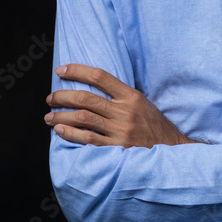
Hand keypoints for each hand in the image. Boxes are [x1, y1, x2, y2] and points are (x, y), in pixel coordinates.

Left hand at [45, 64, 196, 147]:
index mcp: (131, 96)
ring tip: (49, 116)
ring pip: (82, 118)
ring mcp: (120, 131)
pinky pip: (87, 139)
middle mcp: (124, 112)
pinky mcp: (116, 149)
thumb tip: (93, 87)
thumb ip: (121, 95)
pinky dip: (70, 134)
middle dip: (62, 96)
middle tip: (51, 98)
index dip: (77, 70)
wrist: (173, 151)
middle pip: (85, 98)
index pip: (100, 76)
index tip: (61, 70)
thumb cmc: (154, 126)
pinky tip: (59, 130)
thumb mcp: (142, 103)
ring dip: (61, 116)